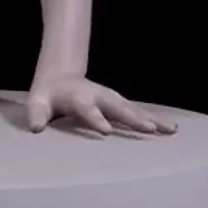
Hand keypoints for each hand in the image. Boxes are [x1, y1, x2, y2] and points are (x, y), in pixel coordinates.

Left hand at [27, 72, 177, 135]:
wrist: (61, 76)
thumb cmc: (48, 95)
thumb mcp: (37, 102)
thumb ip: (36, 114)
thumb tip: (36, 127)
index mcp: (78, 97)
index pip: (87, 109)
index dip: (95, 119)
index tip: (107, 130)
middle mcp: (99, 96)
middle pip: (118, 107)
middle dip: (133, 118)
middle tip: (149, 129)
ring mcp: (111, 99)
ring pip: (133, 109)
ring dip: (151, 119)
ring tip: (170, 130)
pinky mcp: (119, 104)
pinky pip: (138, 113)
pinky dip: (154, 120)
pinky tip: (171, 129)